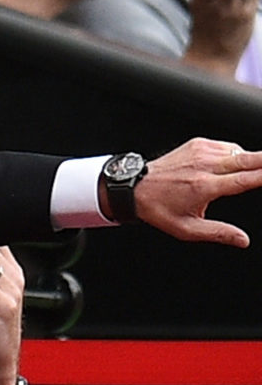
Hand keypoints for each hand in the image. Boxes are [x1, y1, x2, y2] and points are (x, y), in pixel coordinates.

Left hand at [134, 138, 261, 247]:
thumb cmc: (158, 209)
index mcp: (205, 186)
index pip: (247, 178)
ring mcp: (200, 151)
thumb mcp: (186, 229)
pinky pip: (226, 146)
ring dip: (252, 160)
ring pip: (240, 151)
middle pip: (250, 158)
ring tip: (255, 171)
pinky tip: (233, 165)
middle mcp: (204, 165)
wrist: (134, 187)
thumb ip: (218, 233)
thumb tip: (243, 241)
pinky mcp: (197, 143)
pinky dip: (235, 154)